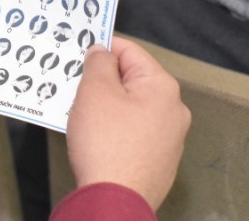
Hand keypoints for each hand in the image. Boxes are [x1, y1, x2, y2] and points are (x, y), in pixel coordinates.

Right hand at [66, 37, 190, 210]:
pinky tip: (96, 140)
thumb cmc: (105, 143)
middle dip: (102, 81)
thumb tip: (101, 51)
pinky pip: (134, 133)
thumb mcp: (94, 91)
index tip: (77, 54)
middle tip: (75, 87)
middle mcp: (174, 109)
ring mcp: (170, 138)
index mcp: (162, 87)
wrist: (116, 200)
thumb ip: (98, 63)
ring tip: (82, 115)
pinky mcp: (159, 160)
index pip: (129, 51)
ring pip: (132, 108)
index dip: (101, 48)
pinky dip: (115, 130)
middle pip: (132, 80)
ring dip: (107, 107)